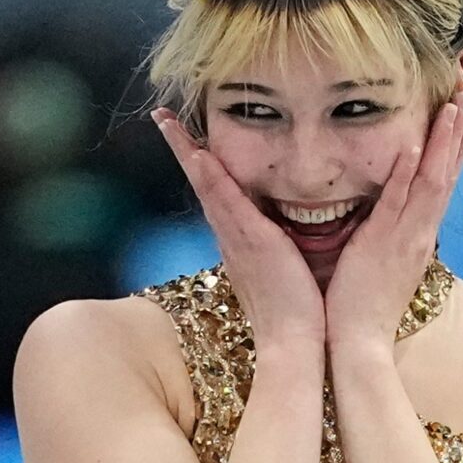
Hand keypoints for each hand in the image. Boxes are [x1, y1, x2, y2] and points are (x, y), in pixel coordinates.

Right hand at [152, 107, 325, 346]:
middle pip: (203, 184)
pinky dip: (211, 178)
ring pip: (208, 186)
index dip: (201, 165)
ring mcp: (237, 239)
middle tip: (163, 119)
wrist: (296, 343)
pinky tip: (200, 155)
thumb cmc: (299, 310)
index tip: (190, 138)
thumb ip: (282, 247)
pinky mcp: (251, 242)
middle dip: (182, 150)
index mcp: (241, 241)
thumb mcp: (287, 269)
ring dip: (188, 153)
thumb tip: (288, 231)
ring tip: (169, 124)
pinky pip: (226, 203)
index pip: (218, 194)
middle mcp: (231, 237)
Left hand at [323, 76, 462, 351]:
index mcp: (418, 233)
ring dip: (444, 142)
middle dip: (458, 128)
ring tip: (455, 104)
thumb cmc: (361, 304)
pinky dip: (408, 173)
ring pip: (432, 181)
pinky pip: (398, 203)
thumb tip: (386, 208)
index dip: (454, 142)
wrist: (358, 344)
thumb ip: (388, 231)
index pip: (442, 179)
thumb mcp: (381, 259)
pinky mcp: (385, 245)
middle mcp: (420, 231)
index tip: (462, 106)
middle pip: (447, 171)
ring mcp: (406, 237)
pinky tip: (413, 145)